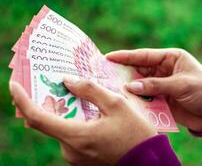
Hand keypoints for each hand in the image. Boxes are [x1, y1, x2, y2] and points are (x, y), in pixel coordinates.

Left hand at [9, 80, 156, 165]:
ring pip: (63, 127)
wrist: (148, 161)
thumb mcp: (116, 104)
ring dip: (66, 110)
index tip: (14, 85)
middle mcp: (70, 149)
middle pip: (51, 120)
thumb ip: (90, 90)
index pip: (38, 118)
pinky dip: (74, 120)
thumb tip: (68, 81)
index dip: (23, 101)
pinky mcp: (82, 158)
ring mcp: (75, 156)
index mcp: (76, 136)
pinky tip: (88, 111)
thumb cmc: (135, 133)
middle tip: (58, 81)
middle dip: (52, 100)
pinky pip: (71, 135)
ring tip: (78, 93)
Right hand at [106, 48, 201, 131]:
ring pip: (140, 85)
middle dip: (123, 72)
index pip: (144, 55)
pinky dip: (136, 100)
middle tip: (103, 74)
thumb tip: (130, 86)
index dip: (125, 56)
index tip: (108, 57)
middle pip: (139, 70)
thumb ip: (156, 85)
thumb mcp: (181, 85)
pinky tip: (125, 102)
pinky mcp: (162, 99)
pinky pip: (145, 98)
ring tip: (109, 89)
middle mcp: (164, 70)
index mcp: (170, 58)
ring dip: (128, 88)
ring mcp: (162, 85)